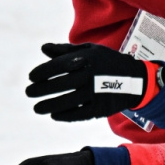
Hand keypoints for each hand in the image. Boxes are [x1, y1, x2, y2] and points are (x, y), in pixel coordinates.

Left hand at [27, 43, 151, 121]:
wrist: (135, 80)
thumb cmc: (107, 62)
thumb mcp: (90, 50)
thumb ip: (65, 50)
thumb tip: (43, 48)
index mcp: (87, 59)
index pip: (58, 66)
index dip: (42, 72)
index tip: (31, 77)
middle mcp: (90, 75)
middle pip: (60, 85)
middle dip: (41, 90)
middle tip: (29, 92)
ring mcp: (95, 93)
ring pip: (67, 102)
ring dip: (48, 105)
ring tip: (37, 108)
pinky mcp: (100, 108)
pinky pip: (78, 114)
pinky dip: (65, 116)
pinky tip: (54, 115)